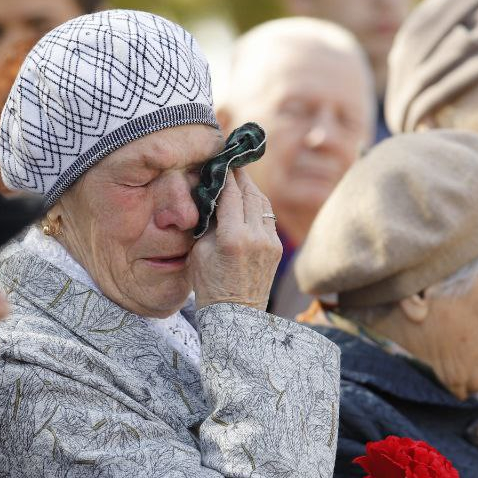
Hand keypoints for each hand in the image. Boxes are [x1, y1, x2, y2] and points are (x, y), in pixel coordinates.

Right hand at [188, 167, 281, 309]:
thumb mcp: (199, 251)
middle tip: (231, 160)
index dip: (225, 173)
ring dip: (251, 188)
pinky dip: (257, 206)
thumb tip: (212, 195)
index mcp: (233, 238)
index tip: (221, 159)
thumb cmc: (208, 286)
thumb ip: (208, 221)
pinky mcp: (277, 249)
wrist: (235, 317)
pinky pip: (268, 218)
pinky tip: (249, 200)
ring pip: (262, 203)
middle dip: (240, 175)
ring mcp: (271, 243)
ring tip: (240, 176)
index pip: (230, 194)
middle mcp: (256, 237)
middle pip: (250, 193)